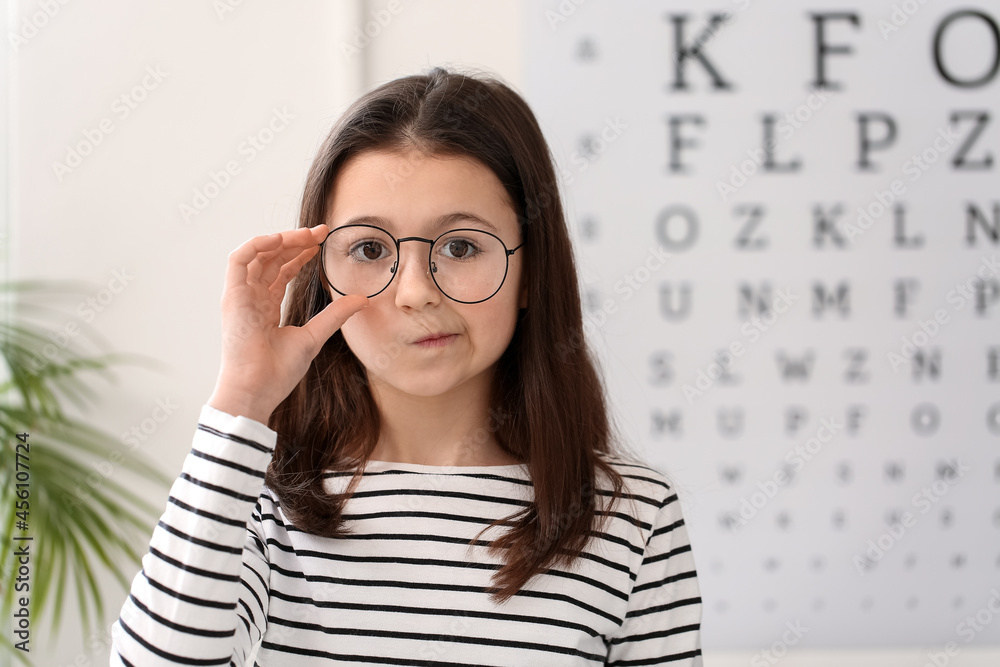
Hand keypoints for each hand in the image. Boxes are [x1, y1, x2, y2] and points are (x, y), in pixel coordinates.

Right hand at [207, 224, 367, 423]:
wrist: (257, 389)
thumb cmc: (278, 371)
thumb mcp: (314, 336)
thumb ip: (335, 315)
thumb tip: (362, 300)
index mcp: (266, 308)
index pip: (282, 271)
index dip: (301, 254)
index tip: (323, 243)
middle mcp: (251, 298)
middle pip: (272, 259)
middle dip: (296, 242)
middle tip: (321, 232)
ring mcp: (240, 296)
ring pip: (258, 255)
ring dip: (282, 240)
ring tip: (307, 234)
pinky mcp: (232, 296)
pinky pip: (239, 260)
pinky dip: (258, 245)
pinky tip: (282, 239)